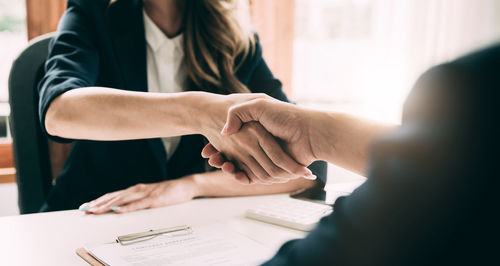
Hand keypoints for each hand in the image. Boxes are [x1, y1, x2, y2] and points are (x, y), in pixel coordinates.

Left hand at [79, 178, 197, 213]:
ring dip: (107, 206)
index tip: (87, 206)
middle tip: (85, 209)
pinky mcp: (153, 199)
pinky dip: (126, 208)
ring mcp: (145, 194)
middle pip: (114, 197)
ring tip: (96, 210)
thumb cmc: (169, 191)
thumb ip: (138, 199)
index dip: (99, 200)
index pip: (113, 195)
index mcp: (136, 189)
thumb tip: (125, 206)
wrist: (185, 185)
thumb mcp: (150, 195)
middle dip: (98, 203)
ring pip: (122, 200)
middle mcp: (137, 190)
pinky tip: (117, 210)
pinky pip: (137, 205)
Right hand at [202, 98, 319, 179]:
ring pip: (241, 167)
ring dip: (229, 167)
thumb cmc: (286, 116)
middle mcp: (259, 145)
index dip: (217, 146)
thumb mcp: (258, 105)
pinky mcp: (272, 170)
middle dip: (220, 158)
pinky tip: (234, 172)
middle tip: (210, 158)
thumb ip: (238, 113)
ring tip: (219, 163)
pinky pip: (254, 176)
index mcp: (255, 132)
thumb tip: (224, 131)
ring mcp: (265, 158)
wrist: (309, 132)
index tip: (207, 150)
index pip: (231, 142)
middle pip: (233, 156)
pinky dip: (243, 177)